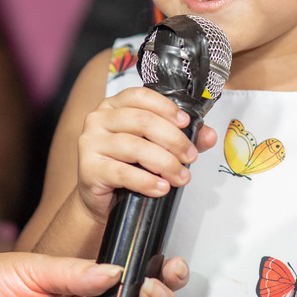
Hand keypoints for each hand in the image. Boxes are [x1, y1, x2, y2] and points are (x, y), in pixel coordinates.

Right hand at [74, 87, 214, 220]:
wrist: (102, 199)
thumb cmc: (127, 166)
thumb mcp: (154, 147)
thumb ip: (180, 137)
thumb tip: (209, 135)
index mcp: (114, 106)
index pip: (141, 96)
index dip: (167, 108)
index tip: (186, 123)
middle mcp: (99, 119)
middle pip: (142, 120)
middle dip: (173, 140)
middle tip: (190, 156)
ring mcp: (90, 143)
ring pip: (135, 146)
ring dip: (165, 163)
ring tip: (181, 176)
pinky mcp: (88, 168)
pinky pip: (122, 173)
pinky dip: (146, 181)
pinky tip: (161, 187)